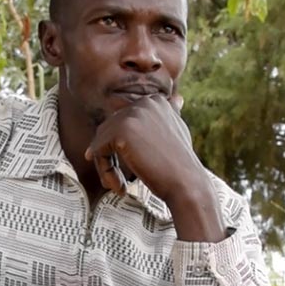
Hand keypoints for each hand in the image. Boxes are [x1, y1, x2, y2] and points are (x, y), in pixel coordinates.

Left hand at [86, 93, 225, 241]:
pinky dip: (105, 171)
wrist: (186, 183)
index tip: (132, 166)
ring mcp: (132, 115)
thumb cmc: (181, 165)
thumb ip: (170, 115)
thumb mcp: (179, 131)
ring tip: (119, 185)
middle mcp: (144, 103)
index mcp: (156, 101)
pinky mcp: (121, 131)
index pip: (123, 121)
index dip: (122, 147)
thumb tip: (178, 99)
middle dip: (111, 156)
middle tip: (119, 181)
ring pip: (101, 141)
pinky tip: (120, 186)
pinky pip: (98, 151)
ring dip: (106, 166)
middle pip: (109, 129)